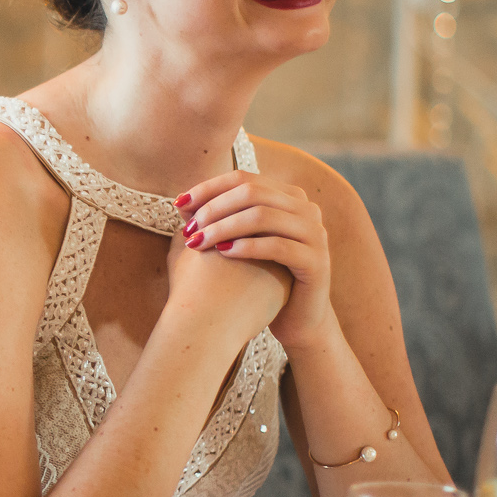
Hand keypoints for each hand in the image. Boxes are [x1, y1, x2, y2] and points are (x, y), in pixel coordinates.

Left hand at [175, 169, 330, 346]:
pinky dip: (247, 247)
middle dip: (214, 208)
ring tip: (199, 242)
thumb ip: (216, 221)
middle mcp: (305, 209)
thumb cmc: (262, 278)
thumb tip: (182, 204)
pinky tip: (223, 254)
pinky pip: (278, 246)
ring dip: (225, 227)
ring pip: (263, 217)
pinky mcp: (317, 262)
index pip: (243, 179)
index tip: (179, 204)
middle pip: (252, 193)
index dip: (208, 188)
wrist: (297, 317)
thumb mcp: (239, 244)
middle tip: (189, 228)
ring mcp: (315, 233)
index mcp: (288, 197)